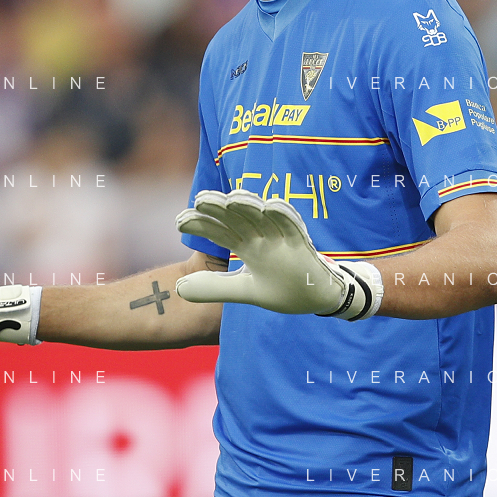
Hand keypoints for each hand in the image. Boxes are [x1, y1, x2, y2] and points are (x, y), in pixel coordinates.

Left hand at [174, 190, 382, 320]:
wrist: (317, 297)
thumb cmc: (281, 288)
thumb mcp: (245, 290)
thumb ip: (215, 288)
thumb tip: (179, 288)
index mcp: (246, 246)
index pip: (219, 231)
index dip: (201, 225)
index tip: (178, 222)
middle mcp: (261, 237)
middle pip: (237, 218)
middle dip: (219, 208)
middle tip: (199, 201)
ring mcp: (281, 238)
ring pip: (263, 216)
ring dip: (248, 206)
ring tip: (231, 199)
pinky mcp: (302, 243)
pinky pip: (293, 225)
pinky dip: (284, 215)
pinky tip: (270, 206)